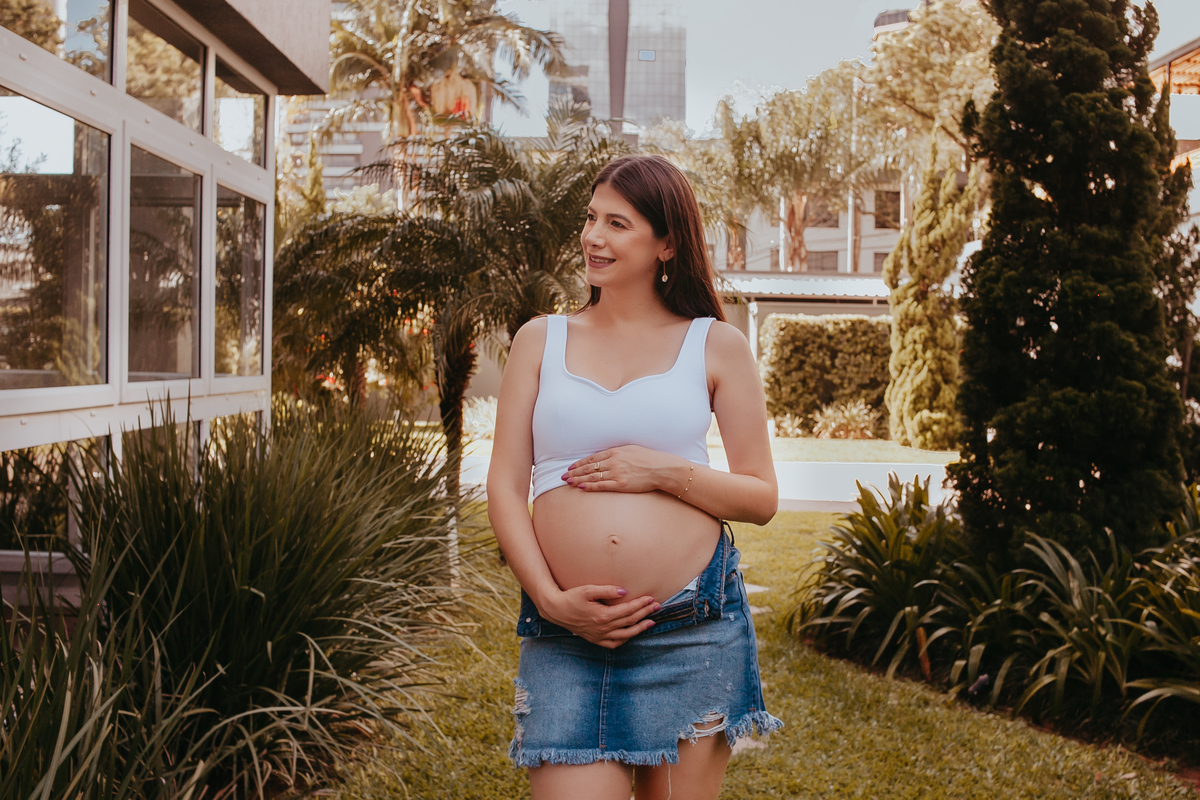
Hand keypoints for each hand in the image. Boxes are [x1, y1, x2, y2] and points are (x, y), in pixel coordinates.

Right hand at [542, 585, 658, 647]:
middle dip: (645, 614)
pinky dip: (625, 639)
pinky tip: (631, 634)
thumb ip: (607, 590)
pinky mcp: (595, 640)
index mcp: (603, 615)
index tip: (651, 599)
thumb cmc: (572, 597)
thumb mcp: (588, 590)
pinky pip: (614, 644)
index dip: (641, 604)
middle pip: (630, 622)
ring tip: (651, 622)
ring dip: (640, 628)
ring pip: (625, 635)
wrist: (556, 610)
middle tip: (657, 607)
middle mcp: (603, 628)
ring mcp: (600, 636)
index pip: (628, 610)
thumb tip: (624, 591)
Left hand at [563, 446, 682, 493]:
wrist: (662, 469)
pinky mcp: (621, 484)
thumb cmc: (649, 458)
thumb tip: (606, 457)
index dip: (580, 463)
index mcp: (616, 452)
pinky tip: (581, 487)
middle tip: (563, 476)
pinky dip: (590, 486)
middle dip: (574, 471)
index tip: (571, 467)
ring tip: (568, 482)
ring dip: (578, 479)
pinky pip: (601, 485)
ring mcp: (617, 473)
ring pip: (592, 476)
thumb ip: (617, 453)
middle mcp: (614, 461)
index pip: (592, 458)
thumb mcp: (631, 450)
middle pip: (589, 467)